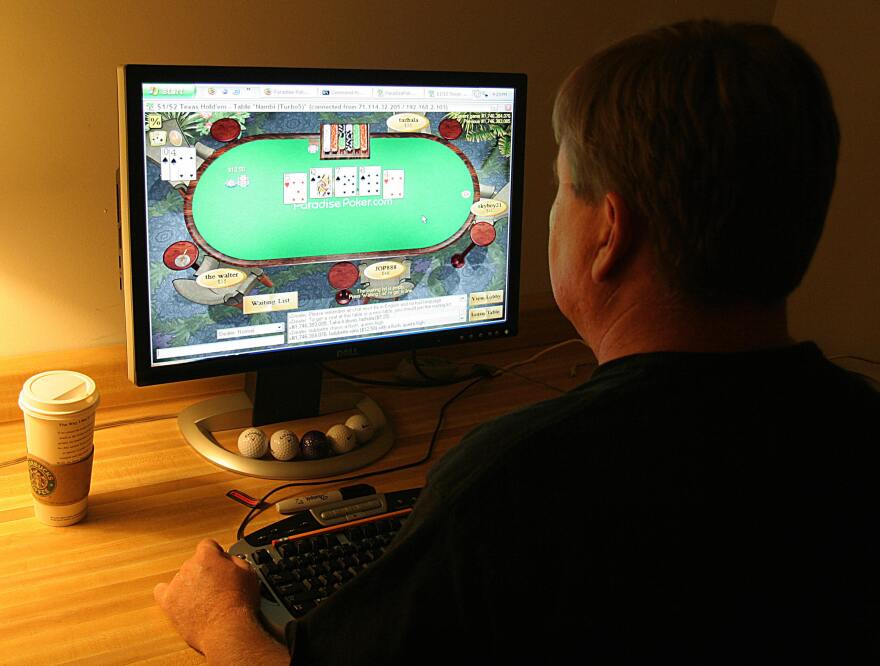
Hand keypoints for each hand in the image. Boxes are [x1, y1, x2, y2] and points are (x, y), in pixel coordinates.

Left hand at [154, 539, 261, 654]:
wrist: (226, 628)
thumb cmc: (238, 603)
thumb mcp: (247, 572)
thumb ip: (234, 559)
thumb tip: (227, 559)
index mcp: (207, 556)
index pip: (207, 545)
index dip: (215, 553)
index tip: (219, 562)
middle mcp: (189, 567)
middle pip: (194, 563)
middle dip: (204, 572)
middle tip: (216, 586)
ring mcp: (176, 585)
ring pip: (181, 578)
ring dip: (191, 585)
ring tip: (204, 601)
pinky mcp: (168, 603)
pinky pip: (162, 591)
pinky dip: (170, 594)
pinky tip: (180, 600)